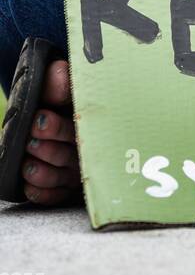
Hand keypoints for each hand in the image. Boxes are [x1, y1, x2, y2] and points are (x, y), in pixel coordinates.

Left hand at [21, 59, 80, 205]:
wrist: (47, 106)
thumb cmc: (55, 92)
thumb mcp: (56, 79)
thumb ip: (58, 79)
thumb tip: (61, 85)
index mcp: (87, 119)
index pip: (78, 127)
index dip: (57, 127)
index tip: (39, 119)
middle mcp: (84, 145)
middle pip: (69, 155)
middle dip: (47, 149)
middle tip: (31, 141)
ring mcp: (74, 168)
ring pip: (60, 177)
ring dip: (42, 173)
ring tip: (27, 164)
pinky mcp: (63, 186)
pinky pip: (54, 195)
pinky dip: (40, 192)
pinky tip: (28, 182)